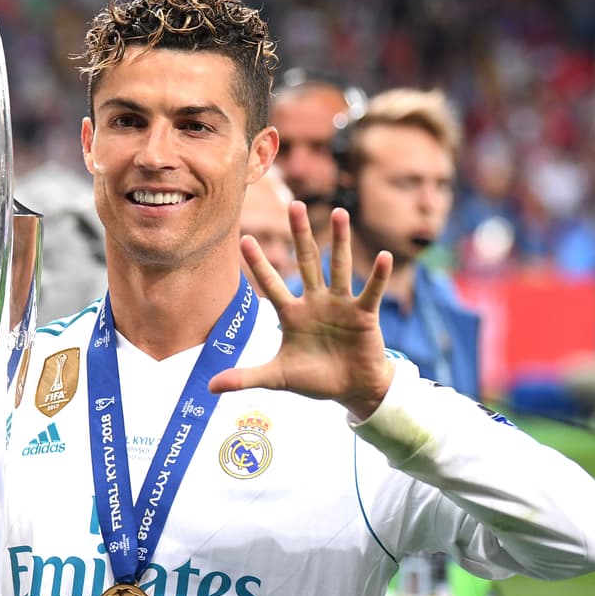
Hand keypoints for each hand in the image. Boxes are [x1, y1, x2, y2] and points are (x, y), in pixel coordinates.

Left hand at [209, 202, 394, 418]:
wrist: (352, 391)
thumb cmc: (314, 380)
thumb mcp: (277, 378)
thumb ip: (245, 378)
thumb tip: (209, 388)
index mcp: (292, 314)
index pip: (271, 284)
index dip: (259, 264)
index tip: (245, 239)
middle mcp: (315, 302)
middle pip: (306, 262)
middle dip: (300, 235)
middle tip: (294, 205)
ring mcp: (341, 305)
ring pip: (339, 267)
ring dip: (340, 241)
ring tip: (339, 213)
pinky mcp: (364, 314)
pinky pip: (370, 291)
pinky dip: (378, 276)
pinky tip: (384, 257)